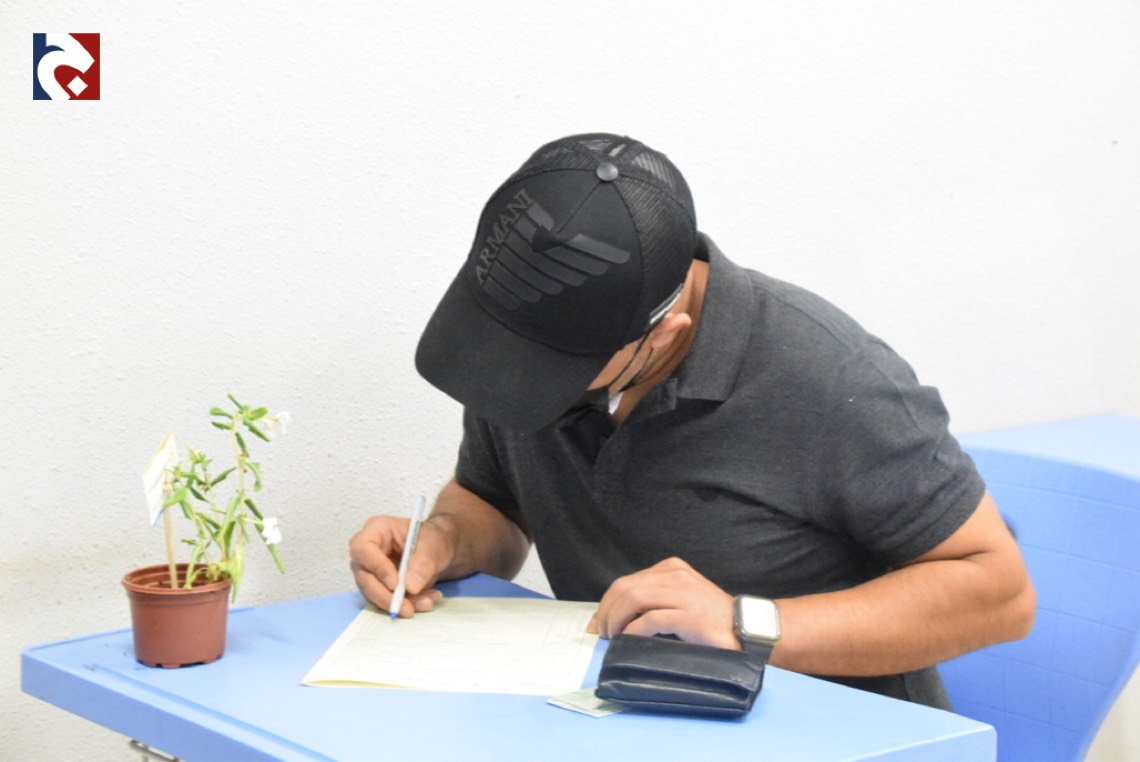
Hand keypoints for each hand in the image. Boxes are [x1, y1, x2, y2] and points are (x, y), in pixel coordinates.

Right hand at [349, 515, 451, 616]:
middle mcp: (366, 552)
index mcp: (376, 530)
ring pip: (373, 594)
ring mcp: (370, 571)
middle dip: (386, 596)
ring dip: (399, 604)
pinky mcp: (378, 587)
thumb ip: (422, 563)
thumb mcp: (433, 545)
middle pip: (364, 577)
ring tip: (426, 603)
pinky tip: (425, 602)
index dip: (377, 568)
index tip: (395, 584)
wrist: (438, 549)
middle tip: (407, 608)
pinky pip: (385, 601)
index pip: (364, 549)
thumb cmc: (432, 538)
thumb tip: (411, 587)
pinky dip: (405, 605)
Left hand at [587, 557, 738, 649]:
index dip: (607, 603)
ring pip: (633, 599)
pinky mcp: (688, 615)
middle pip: (625, 588)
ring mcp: (683, 593)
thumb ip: (655, 598)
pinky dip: (633, 631)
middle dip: (606, 612)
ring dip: (616, 620)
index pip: (627, 581)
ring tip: (612, 638)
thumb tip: (617, 616)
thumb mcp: (680, 598)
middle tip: (600, 633)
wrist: (746, 629)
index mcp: (671, 568)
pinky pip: (650, 619)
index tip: (598, 622)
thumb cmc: (710, 619)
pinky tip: (629, 641)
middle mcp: (675, 575)